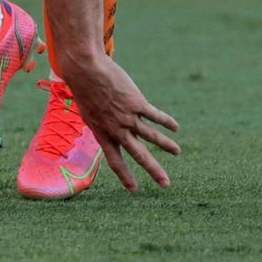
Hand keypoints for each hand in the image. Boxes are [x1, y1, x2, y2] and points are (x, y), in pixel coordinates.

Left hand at [63, 55, 180, 191]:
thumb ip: (101, 122)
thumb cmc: (83, 88)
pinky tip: (175, 127)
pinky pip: (155, 116)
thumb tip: (109, 124)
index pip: (115, 161)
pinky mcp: (137, 102)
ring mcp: (128, 117)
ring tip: (177, 152)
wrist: (86, 71)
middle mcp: (117, 130)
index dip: (125, 176)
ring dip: (166, 145)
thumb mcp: (88, 112)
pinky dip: (166, 121)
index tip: (134, 190)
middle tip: (166, 184)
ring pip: (151, 136)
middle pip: (139, 155)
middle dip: (153, 170)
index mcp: (102, 134)